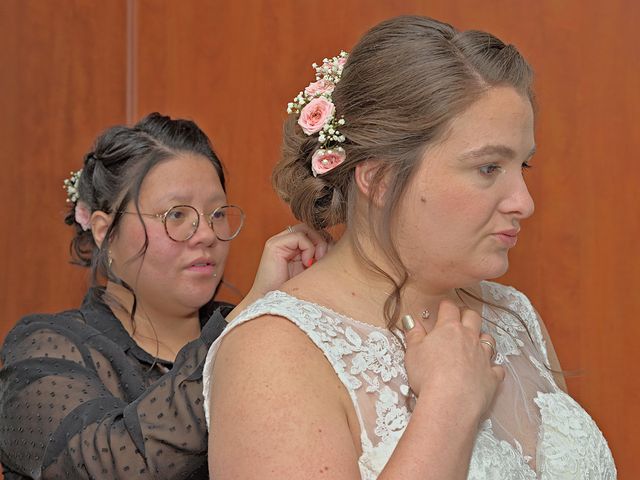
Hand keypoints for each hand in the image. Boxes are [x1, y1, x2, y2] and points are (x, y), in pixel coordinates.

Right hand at [249, 224, 328, 296]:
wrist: (276, 307)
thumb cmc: (294, 293)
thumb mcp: (313, 271)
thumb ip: (321, 256)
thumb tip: (335, 244)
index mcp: (293, 248)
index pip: (313, 233)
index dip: (324, 242)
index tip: (327, 260)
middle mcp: (285, 243)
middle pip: (310, 228)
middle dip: (322, 241)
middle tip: (323, 259)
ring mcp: (278, 242)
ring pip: (305, 229)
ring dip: (316, 243)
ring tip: (316, 261)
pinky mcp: (274, 245)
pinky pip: (299, 235)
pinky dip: (308, 247)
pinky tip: (307, 263)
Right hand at [402, 300, 504, 420]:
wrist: (450, 401)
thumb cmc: (427, 375)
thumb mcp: (413, 352)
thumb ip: (413, 334)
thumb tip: (411, 320)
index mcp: (449, 329)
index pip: (449, 308)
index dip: (446, 306)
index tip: (443, 307)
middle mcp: (469, 338)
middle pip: (473, 317)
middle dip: (467, 314)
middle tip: (461, 317)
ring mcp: (483, 357)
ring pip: (488, 339)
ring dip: (482, 338)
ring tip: (476, 342)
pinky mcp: (491, 377)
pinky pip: (497, 368)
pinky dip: (493, 367)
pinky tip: (488, 370)